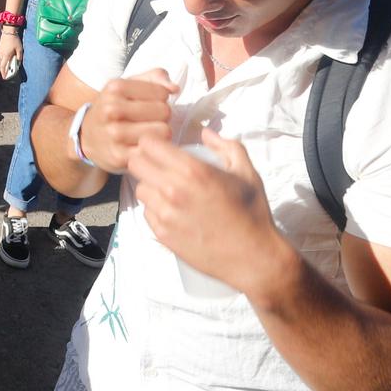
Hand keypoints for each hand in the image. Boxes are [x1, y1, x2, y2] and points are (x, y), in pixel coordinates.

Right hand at [0, 26, 22, 76]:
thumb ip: (19, 57)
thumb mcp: (20, 49)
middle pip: (0, 64)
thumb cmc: (15, 40)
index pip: (3, 66)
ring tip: (5, 67)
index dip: (4, 72)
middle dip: (2, 69)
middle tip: (6, 73)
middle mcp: (1, 54)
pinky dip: (1, 60)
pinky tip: (4, 59)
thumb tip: (18, 62)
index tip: (5, 77)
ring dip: (1, 65)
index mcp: (6, 55)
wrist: (8, 31)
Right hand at [77, 70, 179, 172]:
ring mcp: (114, 134)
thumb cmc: (112, 108)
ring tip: (146, 131)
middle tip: (148, 119)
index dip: (160, 98)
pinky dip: (153, 148)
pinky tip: (142, 145)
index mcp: (115, 88)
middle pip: (164, 111)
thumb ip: (155, 77)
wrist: (86, 136)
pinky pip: (155, 150)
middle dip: (161, 116)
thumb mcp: (128, 85)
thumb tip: (174, 88)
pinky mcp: (120, 156)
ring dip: (159, 133)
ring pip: (163, 131)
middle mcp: (112, 109)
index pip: (162, 92)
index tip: (148, 103)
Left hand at [123, 129, 287, 298]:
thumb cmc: (252, 213)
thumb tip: (206, 133)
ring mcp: (165, 214)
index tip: (161, 147)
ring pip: (140, 189)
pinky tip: (172, 211)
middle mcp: (174, 191)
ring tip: (168, 191)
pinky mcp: (163, 235)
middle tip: (159, 166)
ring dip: (151, 186)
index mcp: (193, 171)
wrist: (254, 257)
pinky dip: (155, 209)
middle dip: (146, 161)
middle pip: (136, 164)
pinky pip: (146, 213)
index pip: (148, 145)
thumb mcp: (247, 173)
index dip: (152, 142)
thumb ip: (226, 146)